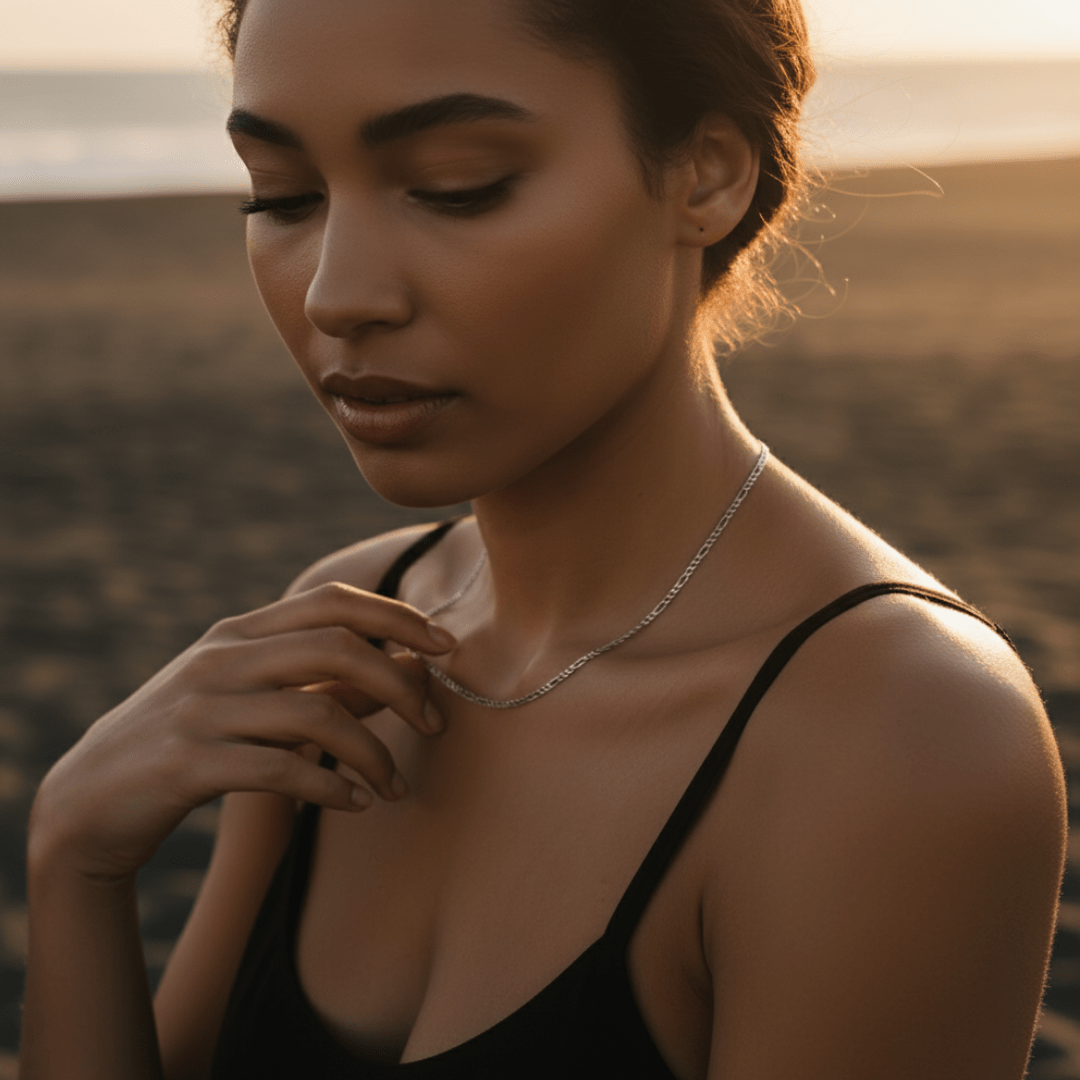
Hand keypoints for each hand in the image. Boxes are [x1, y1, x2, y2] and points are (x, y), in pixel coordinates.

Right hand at [28, 582, 455, 881]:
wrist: (90, 800)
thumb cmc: (192, 742)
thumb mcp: (254, 701)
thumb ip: (324, 685)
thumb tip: (407, 669)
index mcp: (240, 632)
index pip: (332, 601)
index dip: (397, 617)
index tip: (446, 647)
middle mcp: (221, 657)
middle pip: (337, 647)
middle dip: (401, 684)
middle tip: (435, 724)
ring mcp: (201, 707)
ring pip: (317, 714)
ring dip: (373, 754)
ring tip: (393, 787)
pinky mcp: (188, 763)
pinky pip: (281, 769)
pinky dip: (331, 787)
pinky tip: (355, 802)